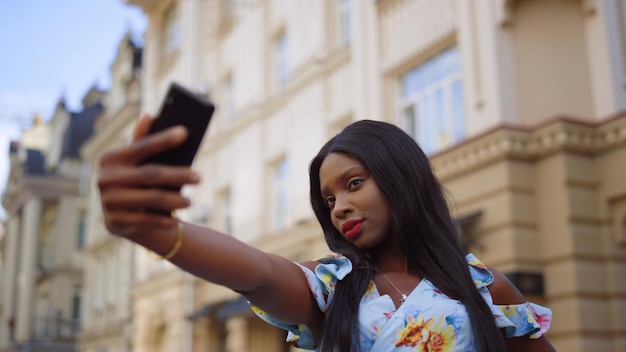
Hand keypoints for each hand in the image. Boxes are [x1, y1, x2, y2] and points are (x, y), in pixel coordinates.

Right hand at [97, 114, 200, 238]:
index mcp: (111, 158)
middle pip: (151, 174)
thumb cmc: (134, 182)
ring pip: (152, 199)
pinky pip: (145, 221)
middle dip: (178, 175)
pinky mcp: (114, 222)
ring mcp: (108, 201)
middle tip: (199, 177)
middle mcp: (105, 178)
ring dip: (174, 200)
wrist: (120, 218)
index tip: (185, 133)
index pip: (142, 146)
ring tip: (189, 201)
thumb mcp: (135, 162)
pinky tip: (177, 220)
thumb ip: (141, 141)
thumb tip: (149, 115)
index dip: (164, 139)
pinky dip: (163, 220)